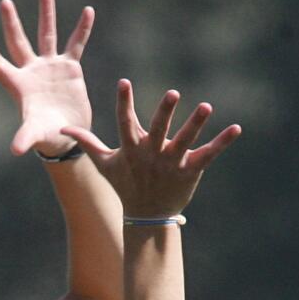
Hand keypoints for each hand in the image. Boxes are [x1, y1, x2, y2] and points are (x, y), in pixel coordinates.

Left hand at [0, 0, 93, 156]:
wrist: (67, 136)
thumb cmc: (46, 136)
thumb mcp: (34, 134)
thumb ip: (24, 138)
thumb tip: (15, 151)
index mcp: (19, 85)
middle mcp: (32, 72)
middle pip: (19, 42)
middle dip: (11, 23)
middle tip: (4, 3)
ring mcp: (50, 67)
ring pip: (47, 36)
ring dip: (46, 15)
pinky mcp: (70, 68)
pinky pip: (76, 44)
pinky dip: (82, 29)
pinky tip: (88, 11)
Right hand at [62, 80, 241, 215]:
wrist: (147, 217)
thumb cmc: (125, 185)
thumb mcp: (105, 164)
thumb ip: (87, 143)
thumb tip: (62, 130)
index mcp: (132, 148)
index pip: (125, 122)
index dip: (124, 103)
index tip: (124, 82)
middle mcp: (152, 154)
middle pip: (158, 129)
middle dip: (165, 112)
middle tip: (173, 93)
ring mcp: (172, 162)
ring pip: (185, 141)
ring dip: (195, 124)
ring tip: (206, 106)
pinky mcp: (190, 170)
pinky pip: (208, 154)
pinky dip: (223, 142)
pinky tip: (236, 129)